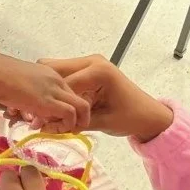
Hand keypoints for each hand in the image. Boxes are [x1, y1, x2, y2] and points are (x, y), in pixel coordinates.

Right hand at [0, 54, 90, 130]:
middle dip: (78, 118)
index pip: (70, 93)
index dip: (68, 110)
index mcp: (49, 75)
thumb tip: (24, 112)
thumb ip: (26, 97)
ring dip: (74, 124)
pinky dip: (65, 126)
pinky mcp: (47, 101)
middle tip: (66, 130)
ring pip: (82, 107)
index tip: (57, 121)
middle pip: (81, 99)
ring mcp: (54, 89)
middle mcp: (56, 80)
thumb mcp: (18, 86)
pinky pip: (70, 114)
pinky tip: (51, 130)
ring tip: (59, 132)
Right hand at [40, 55, 173, 140]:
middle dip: (48, 93)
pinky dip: (59, 90)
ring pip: (57, 72)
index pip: (64, 84)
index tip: (42, 121)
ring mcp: (90, 63)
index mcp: (99, 71)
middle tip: (40, 115)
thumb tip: (46, 128)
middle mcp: (92, 61)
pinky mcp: (88, 69)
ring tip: (49, 112)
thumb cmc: (132, 118)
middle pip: (55, 71)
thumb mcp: (103, 122)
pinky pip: (66, 76)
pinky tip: (58, 107)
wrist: (150, 115)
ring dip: (52, 91)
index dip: (53, 104)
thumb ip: (74, 124)